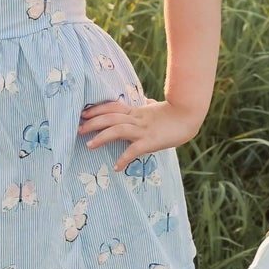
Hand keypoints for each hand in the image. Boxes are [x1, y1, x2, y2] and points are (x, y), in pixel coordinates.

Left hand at [76, 96, 201, 172]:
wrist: (190, 115)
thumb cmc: (175, 114)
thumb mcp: (158, 110)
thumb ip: (150, 107)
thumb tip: (148, 101)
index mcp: (137, 111)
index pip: (112, 108)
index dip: (97, 110)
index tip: (82, 114)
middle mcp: (137, 119)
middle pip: (110, 118)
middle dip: (92, 123)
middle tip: (78, 129)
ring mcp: (144, 130)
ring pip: (118, 130)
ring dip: (102, 137)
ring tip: (90, 146)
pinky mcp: (151, 141)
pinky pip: (135, 150)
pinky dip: (124, 158)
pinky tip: (116, 167)